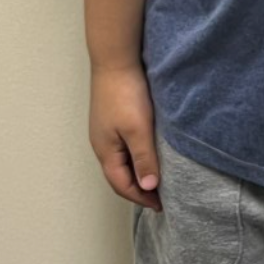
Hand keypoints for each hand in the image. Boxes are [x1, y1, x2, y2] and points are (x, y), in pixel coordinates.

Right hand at [89, 64, 162, 210]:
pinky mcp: (112, 117)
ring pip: (121, 160)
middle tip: (161, 195)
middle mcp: (102, 144)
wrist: (115, 59)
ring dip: (137, 172)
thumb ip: (143, 159)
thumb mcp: (138, 130)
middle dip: (138, 188)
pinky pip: (124, 145)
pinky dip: (136, 156)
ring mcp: (105, 130)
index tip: (161, 205)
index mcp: (105, 151)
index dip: (141, 198)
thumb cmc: (125, 94)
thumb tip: (149, 188)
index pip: (121, 186)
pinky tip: (149, 151)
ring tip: (157, 176)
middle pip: (119, 175)